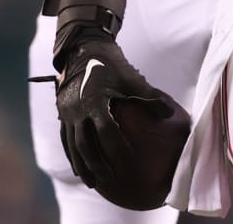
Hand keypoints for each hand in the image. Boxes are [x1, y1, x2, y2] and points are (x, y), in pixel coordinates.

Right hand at [55, 27, 189, 206]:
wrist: (83, 49)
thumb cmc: (112, 64)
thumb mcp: (131, 78)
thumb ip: (149, 96)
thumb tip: (170, 114)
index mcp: (94, 100)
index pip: (105, 130)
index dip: (115, 146)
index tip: (126, 160)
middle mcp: (77, 109)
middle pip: (84, 144)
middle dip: (94, 164)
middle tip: (106, 180)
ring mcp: (67, 112)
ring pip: (72, 145)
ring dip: (81, 165)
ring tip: (91, 183)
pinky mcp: (62, 113)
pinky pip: (66, 138)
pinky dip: (72, 154)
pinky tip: (79, 168)